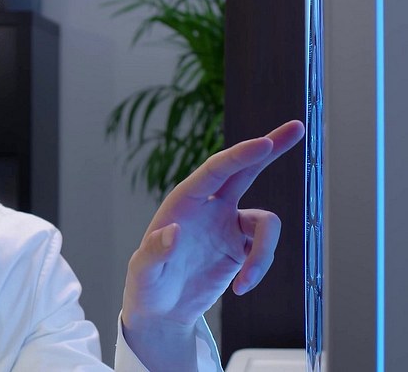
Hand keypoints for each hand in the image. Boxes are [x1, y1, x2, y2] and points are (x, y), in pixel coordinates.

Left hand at [121, 120, 303, 364]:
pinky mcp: (240, 247)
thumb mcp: (143, 273)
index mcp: (183, 202)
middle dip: (270, 148)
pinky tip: (241, 288)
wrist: (161, 310)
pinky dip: (260, 267)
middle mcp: (208, 207)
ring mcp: (226, 225)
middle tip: (296, 128)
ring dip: (265, 252)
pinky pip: (264, 248)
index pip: (215, 171)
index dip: (240, 155)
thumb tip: (172, 231)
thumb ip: (154, 252)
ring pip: (266, 222)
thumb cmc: (146, 286)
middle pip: (245, 170)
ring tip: (246, 282)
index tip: (263, 144)